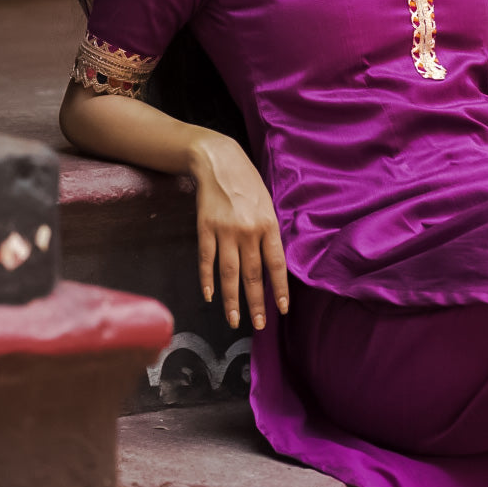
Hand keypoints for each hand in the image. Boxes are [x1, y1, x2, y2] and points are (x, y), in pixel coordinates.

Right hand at [189, 133, 288, 330]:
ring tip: (234, 321)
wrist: (218, 161)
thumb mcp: (267, 204)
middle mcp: (248, 231)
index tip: (282, 308)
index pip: (276, 264)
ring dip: (232, 300)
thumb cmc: (247, 182)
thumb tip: (272, 263)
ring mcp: (225, 231)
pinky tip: (209, 296)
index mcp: (268, 225)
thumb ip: (269, 232)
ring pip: (229, 273)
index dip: (279, 289)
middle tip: (259, 325)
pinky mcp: (205, 228)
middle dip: (256, 303)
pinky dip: (207, 279)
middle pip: (253, 274)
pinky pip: (207, 259)